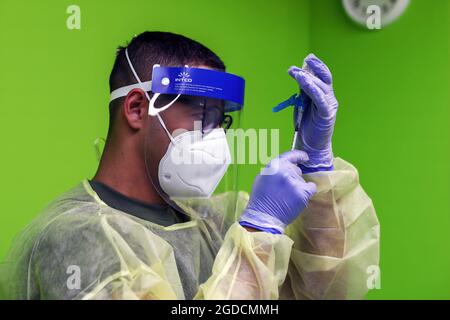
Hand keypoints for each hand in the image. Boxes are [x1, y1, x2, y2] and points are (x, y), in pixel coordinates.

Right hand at [239, 150, 316, 233]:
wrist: (263, 217)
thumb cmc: (260, 200)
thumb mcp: (262, 178)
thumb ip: (274, 170)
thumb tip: (286, 166)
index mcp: (274, 166)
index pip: (290, 156)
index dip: (299, 156)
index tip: (305, 157)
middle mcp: (285, 171)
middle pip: (297, 170)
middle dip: (293, 177)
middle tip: (286, 189)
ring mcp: (294, 182)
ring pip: (303, 180)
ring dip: (298, 186)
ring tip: (287, 197)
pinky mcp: (302, 193)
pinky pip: (311, 188)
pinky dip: (307, 192)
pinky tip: (299, 198)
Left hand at [288, 53, 337, 170]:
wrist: (311, 145)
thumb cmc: (307, 125)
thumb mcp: (303, 104)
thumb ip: (303, 92)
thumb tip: (300, 76)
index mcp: (323, 95)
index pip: (321, 77)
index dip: (316, 66)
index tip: (307, 58)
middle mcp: (329, 98)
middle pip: (324, 78)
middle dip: (315, 68)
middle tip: (305, 60)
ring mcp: (329, 106)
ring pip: (321, 88)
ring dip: (309, 79)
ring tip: (297, 73)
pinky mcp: (326, 115)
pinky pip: (321, 100)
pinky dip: (314, 91)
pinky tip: (306, 84)